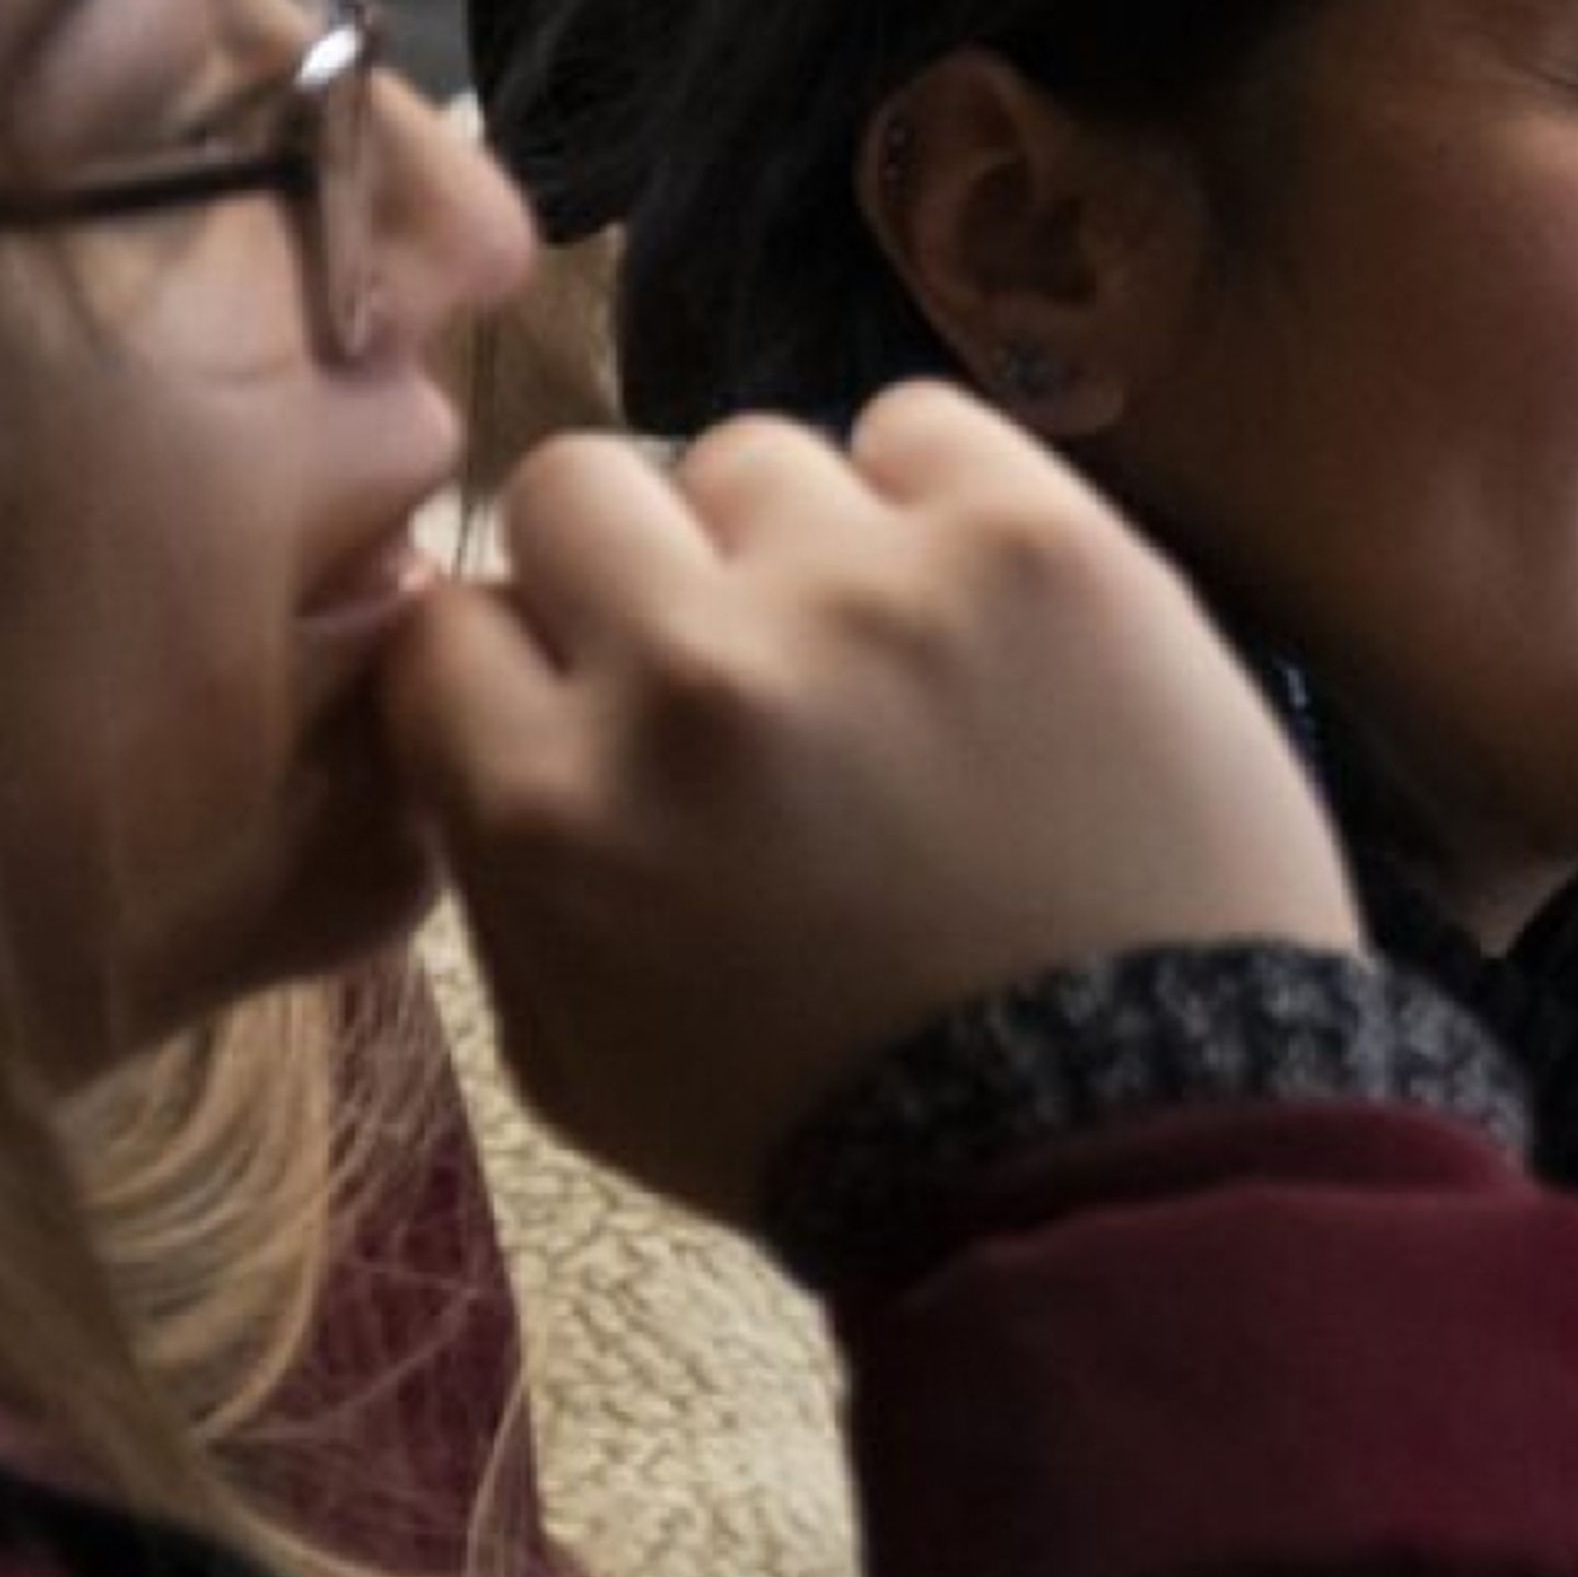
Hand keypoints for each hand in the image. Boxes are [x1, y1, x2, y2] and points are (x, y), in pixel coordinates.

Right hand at [383, 384, 1356, 1224]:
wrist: (1128, 1150)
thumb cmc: (852, 1129)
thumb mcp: (581, 1066)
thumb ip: (499, 867)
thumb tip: (481, 708)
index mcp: (556, 807)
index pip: (449, 620)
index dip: (531, 663)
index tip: (604, 708)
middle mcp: (691, 674)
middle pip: (577, 490)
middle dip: (642, 575)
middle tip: (742, 670)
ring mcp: (869, 592)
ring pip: (752, 455)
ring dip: (796, 545)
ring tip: (891, 668)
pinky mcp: (1035, 545)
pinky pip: (922, 426)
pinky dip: (934, 500)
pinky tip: (983, 615)